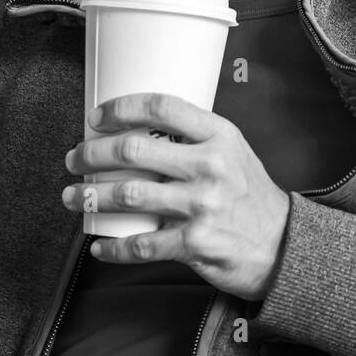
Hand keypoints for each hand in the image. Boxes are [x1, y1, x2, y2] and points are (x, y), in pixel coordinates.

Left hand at [61, 92, 290, 300]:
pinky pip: (141, 244)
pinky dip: (114, 247)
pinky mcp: (195, 242)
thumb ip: (196, 139)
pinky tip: (100, 245)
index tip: (97, 117)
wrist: (282, 245)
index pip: (162, 108)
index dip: (121, 108)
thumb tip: (138, 129)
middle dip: (92, 153)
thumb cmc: (251, 196)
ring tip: (74, 197)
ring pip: (128, 195)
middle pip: (134, 149)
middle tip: (75, 158)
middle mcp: (211, 166)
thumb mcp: (234, 152)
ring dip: (90, 197)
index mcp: (220, 136)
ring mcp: (202, 205)